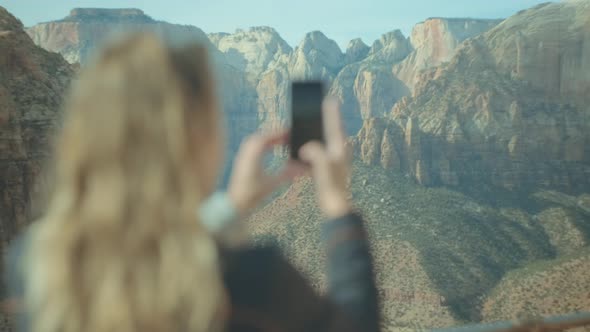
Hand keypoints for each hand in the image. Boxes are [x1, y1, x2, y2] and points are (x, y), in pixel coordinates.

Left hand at [228, 130, 304, 215]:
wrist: (235, 204)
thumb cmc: (252, 195)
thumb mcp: (272, 184)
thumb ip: (288, 174)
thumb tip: (303, 168)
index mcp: (252, 157)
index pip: (264, 138)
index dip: (276, 133)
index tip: (288, 131)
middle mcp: (245, 154)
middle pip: (259, 137)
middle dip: (273, 134)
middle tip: (286, 135)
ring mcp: (242, 157)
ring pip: (254, 141)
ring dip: (267, 139)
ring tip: (280, 141)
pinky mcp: (241, 162)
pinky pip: (251, 147)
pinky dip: (261, 145)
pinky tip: (270, 149)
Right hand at [299, 98, 351, 217]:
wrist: (334, 204)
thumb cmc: (330, 185)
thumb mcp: (322, 165)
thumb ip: (315, 152)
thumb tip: (307, 148)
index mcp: (339, 148)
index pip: (335, 125)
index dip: (331, 112)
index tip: (330, 99)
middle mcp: (339, 151)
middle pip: (332, 130)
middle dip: (326, 119)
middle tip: (322, 107)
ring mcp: (335, 159)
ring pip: (326, 141)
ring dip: (320, 132)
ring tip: (313, 124)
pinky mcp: (330, 167)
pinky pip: (321, 151)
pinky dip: (315, 146)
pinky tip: (307, 145)